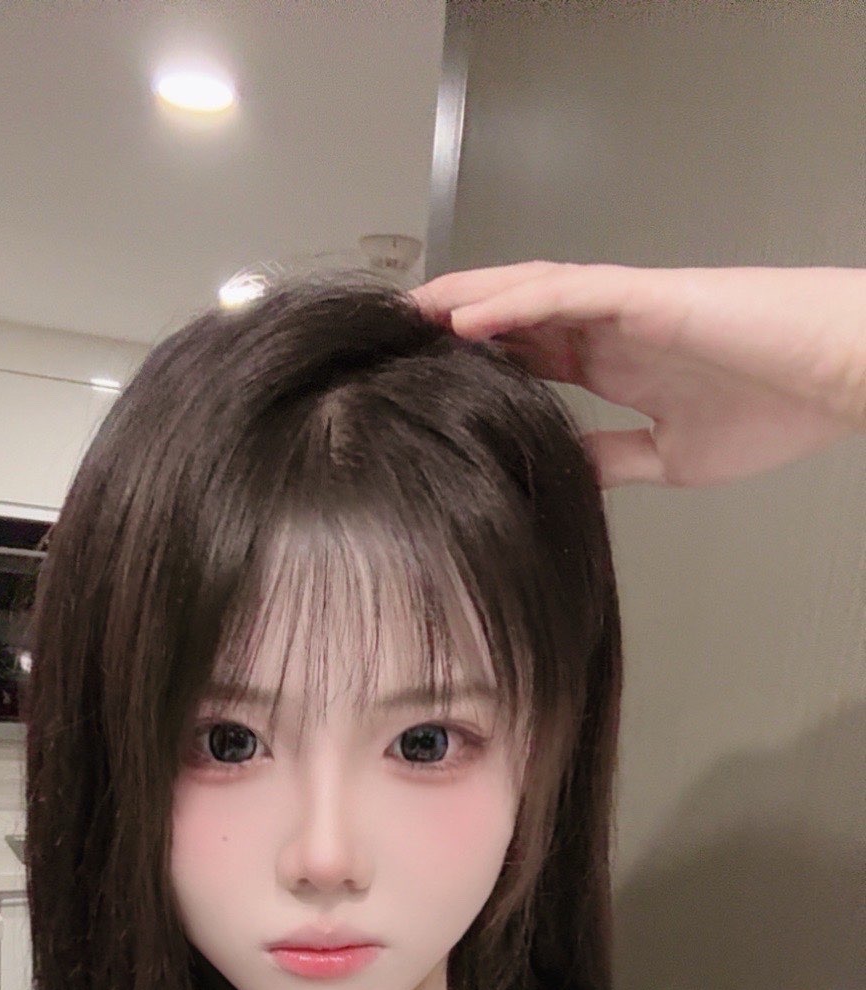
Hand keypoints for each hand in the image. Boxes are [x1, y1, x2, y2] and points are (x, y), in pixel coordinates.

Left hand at [410, 263, 865, 488]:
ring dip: (468, 301)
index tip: (422, 381)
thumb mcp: (672, 458)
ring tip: (410, 315)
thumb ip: (615, 458)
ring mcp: (626, 308)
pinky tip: (466, 317)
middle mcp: (612, 329)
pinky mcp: (647, 297)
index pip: (529, 357)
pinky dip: (515, 302)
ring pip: (529, 293)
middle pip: (514, 317)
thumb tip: (567, 473)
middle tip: (393, 341)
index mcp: (617, 364)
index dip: (475, 363)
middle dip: (453, 325)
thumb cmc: (777, 409)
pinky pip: (568, 293)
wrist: (840, 380)